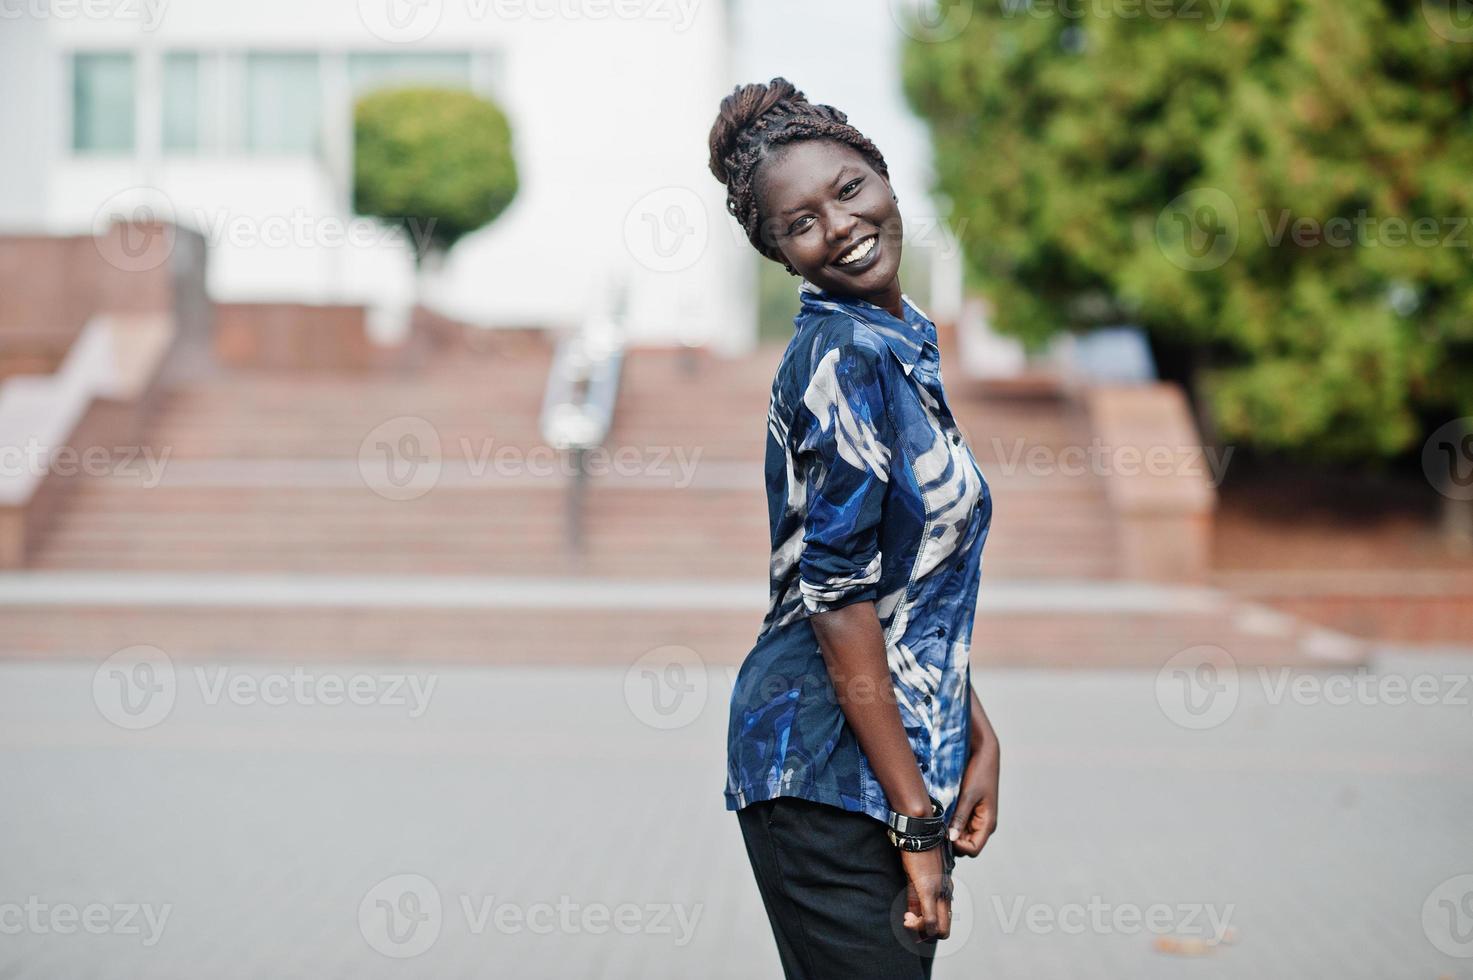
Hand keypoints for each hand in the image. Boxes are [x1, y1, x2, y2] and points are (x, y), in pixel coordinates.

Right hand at [899, 846, 951, 941]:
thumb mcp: (919, 875)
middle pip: (944, 930)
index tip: (911, 918)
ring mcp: (939, 893)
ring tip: (908, 919)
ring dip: (921, 931)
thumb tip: (911, 913)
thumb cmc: (918, 849)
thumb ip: (916, 895)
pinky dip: (918, 925)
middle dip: (925, 935)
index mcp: (945, 889)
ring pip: (938, 929)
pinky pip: (930, 920)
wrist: (919, 831)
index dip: (926, 927)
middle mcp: (946, 894)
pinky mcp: (928, 890)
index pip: (942, 920)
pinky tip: (907, 918)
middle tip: (910, 924)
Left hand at [947, 742, 998, 857]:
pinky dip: (949, 823)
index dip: (958, 846)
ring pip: (960, 836)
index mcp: (987, 823)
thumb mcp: (968, 795)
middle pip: (965, 845)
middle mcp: (983, 824)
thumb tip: (951, 838)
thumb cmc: (979, 773)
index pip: (973, 849)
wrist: (983, 753)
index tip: (943, 834)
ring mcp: (976, 818)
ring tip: (937, 821)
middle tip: (936, 829)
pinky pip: (958, 824)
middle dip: (952, 841)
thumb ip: (960, 817)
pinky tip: (940, 814)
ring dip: (949, 832)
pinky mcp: (969, 810)